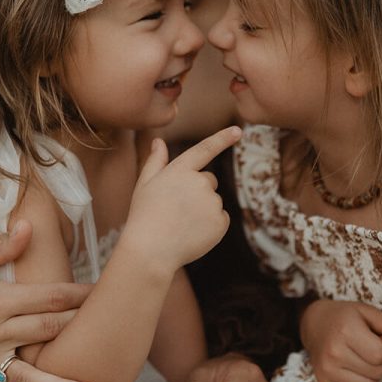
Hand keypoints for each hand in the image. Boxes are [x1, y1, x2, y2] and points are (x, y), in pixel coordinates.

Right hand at [125, 127, 241, 272]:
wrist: (151, 251)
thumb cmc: (144, 217)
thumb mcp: (144, 185)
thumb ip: (155, 162)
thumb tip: (158, 141)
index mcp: (180, 170)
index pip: (205, 149)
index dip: (222, 138)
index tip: (237, 130)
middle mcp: (199, 182)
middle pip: (209, 181)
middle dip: (197, 191)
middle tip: (177, 210)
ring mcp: (212, 202)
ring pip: (213, 201)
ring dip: (203, 210)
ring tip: (181, 224)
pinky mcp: (221, 222)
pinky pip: (221, 219)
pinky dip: (211, 226)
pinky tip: (192, 233)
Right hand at [301, 300, 381, 381]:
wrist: (314, 323)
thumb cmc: (344, 317)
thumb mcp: (365, 311)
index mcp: (346, 331)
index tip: (380, 339)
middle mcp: (334, 353)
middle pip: (378, 372)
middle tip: (371, 349)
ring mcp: (327, 370)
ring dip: (372, 376)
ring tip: (363, 359)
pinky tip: (356, 373)